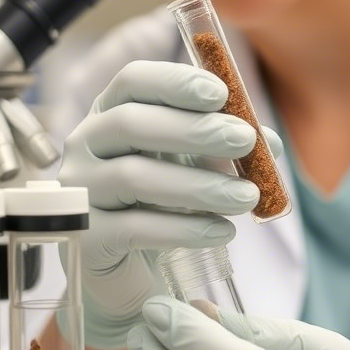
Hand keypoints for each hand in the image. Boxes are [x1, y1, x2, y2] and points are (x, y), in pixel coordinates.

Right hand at [57, 60, 271, 349]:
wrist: (127, 268)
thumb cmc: (162, 200)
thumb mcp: (196, 164)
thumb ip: (227, 148)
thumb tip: (270, 144)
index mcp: (110, 112)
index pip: (132, 81)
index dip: (175, 81)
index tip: (221, 93)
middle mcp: (84, 145)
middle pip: (131, 123)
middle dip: (195, 130)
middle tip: (245, 140)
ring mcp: (79, 191)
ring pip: (134, 177)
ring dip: (200, 185)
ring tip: (246, 197)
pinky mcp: (85, 238)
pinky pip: (134, 228)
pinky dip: (185, 229)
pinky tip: (223, 231)